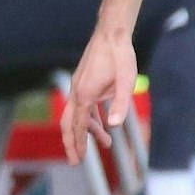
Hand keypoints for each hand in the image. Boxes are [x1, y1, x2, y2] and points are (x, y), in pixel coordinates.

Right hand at [62, 29, 138, 163]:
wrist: (112, 33)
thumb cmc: (120, 56)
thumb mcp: (127, 81)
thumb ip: (121, 104)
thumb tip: (114, 126)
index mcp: (84, 94)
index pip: (77, 125)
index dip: (78, 143)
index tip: (78, 160)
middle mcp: (77, 91)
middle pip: (68, 123)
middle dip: (72, 142)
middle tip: (76, 161)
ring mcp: (79, 86)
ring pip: (77, 114)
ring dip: (88, 130)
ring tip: (105, 143)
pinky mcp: (85, 82)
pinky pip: (84, 105)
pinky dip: (91, 117)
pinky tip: (103, 123)